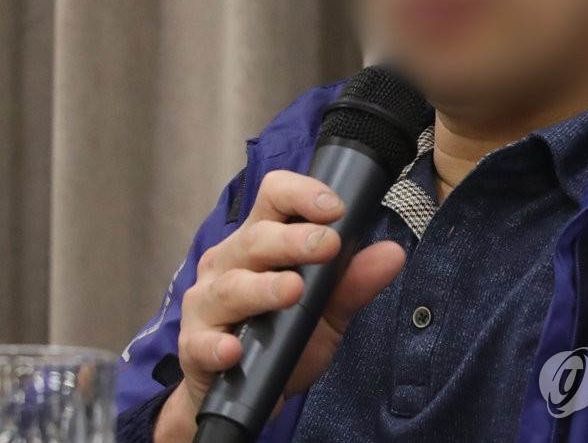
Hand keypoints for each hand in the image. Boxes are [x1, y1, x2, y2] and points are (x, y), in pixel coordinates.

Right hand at [154, 169, 405, 442]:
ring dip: (263, 288)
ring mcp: (208, 302)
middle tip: (326, 245)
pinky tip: (234, 350)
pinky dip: (218, 346)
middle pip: (256, 238)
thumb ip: (354, 282)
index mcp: (262, 240)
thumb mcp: (327, 310)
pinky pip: (202, 343)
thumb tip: (393, 253)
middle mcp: (230, 262)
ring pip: (231, 287)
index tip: (335, 207)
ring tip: (292, 290)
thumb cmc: (282, 336)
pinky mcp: (194, 346)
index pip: (274, 197)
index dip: (301, 194)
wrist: (245, 393)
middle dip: (292, 239)